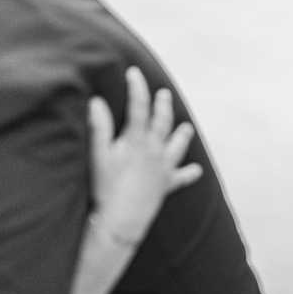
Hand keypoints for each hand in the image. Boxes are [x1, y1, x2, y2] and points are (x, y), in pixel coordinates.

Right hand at [89, 67, 202, 246]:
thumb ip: (99, 128)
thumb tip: (96, 101)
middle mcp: (154, 151)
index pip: (138, 107)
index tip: (134, 73)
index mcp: (136, 141)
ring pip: (178, 146)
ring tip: (187, 127)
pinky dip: (189, 173)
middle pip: (162, 122)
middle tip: (164, 95)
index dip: (137, 88)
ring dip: (182, 135)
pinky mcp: (166, 185)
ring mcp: (163, 168)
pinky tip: (196, 170)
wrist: (121, 220)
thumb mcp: (99, 156)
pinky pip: (182, 177)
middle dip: (163, 106)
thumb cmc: (106, 188)